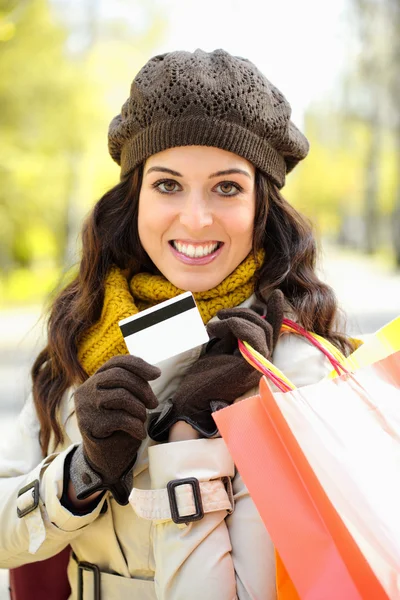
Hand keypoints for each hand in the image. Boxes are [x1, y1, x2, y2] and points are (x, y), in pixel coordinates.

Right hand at [70, 355, 159, 504]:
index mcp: (96, 379)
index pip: (117, 362)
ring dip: (139, 408)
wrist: (105, 457)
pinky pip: (121, 418)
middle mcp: (86, 389)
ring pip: (120, 396)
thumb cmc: (119, 425)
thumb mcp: (126, 400)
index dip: (139, 365)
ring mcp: (85, 406)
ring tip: (142, 419)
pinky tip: (139, 433)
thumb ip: (132, 385)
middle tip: (154, 403)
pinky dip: (136, 426)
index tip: (157, 374)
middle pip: (119, 376)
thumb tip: (154, 372)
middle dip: (142, 388)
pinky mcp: (89, 425)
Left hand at [148, 290, 283, 440]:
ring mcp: (259, 366)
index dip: (277, 313)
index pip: (272, 331)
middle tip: (220, 313)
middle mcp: (262, 362)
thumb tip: (238, 317)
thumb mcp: (220, 348)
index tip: (276, 294)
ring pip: (260, 329)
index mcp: (257, 357)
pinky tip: (216, 330)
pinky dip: (236, 326)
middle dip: (244, 313)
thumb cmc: (203, 376)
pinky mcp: (250, 368)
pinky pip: (252, 338)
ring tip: (213, 326)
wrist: (191, 399)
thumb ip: (232, 334)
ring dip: (236, 319)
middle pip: (265, 327)